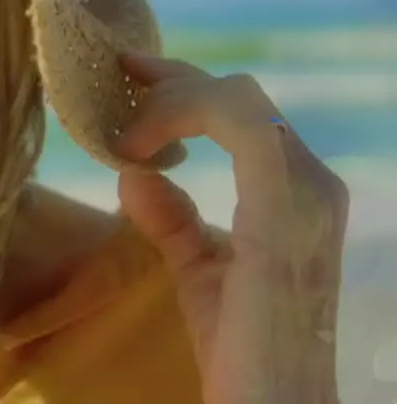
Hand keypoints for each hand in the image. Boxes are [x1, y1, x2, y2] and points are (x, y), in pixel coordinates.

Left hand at [115, 54, 347, 403]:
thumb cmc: (242, 350)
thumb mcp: (200, 271)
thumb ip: (173, 220)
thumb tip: (135, 175)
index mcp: (298, 194)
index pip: (244, 114)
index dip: (184, 87)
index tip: (129, 81)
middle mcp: (313, 184)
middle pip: (241, 97)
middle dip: (172, 82)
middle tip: (116, 82)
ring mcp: (305, 193)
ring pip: (239, 100)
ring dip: (171, 100)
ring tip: (122, 133)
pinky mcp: (284, 206)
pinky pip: (239, 124)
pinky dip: (182, 117)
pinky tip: (139, 150)